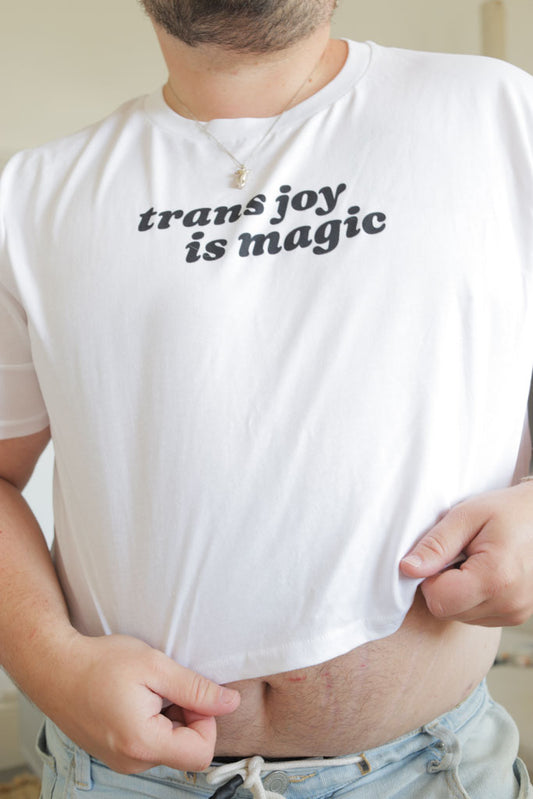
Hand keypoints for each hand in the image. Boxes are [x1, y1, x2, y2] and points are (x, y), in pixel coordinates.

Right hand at [49, 634, 239, 773]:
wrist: (54, 667)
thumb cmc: (100, 662)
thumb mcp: (155, 666)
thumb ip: (196, 689)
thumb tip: (230, 703)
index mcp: (143, 744)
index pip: (201, 753)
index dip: (206, 720)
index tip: (188, 693)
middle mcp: (132, 762)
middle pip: (186, 750)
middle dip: (187, 717)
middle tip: (165, 686)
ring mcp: (121, 761)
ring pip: (169, 747)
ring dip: (170, 718)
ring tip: (147, 691)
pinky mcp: (115, 754)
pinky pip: (150, 745)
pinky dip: (153, 722)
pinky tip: (136, 699)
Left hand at [400, 483, 532, 626]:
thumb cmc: (507, 510)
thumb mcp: (466, 516)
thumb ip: (435, 545)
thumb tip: (407, 569)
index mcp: (495, 579)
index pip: (438, 601)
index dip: (430, 577)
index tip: (444, 554)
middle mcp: (509, 604)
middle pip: (447, 611)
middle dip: (444, 584)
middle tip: (461, 553)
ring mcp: (516, 613)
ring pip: (460, 615)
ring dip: (458, 591)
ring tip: (475, 560)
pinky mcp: (517, 615)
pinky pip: (477, 615)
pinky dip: (473, 596)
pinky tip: (485, 572)